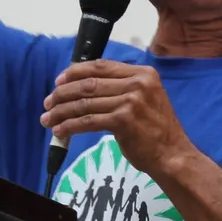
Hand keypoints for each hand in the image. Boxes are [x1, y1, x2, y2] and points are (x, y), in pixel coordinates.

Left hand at [40, 60, 193, 177]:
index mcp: (143, 73)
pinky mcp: (123, 120)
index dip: (75, 72)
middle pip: (89, 84)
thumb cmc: (158, 130)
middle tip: (48, 103)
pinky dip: (70, 126)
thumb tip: (85, 89)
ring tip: (48, 119)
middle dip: (63, 93)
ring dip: (62, 111)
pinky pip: (88, 121)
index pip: (101, 66)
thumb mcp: (147, 99)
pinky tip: (60, 131)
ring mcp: (131, 101)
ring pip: (85, 103)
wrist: (173, 154)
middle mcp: (138, 83)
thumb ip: (123, 89)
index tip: (59, 81)